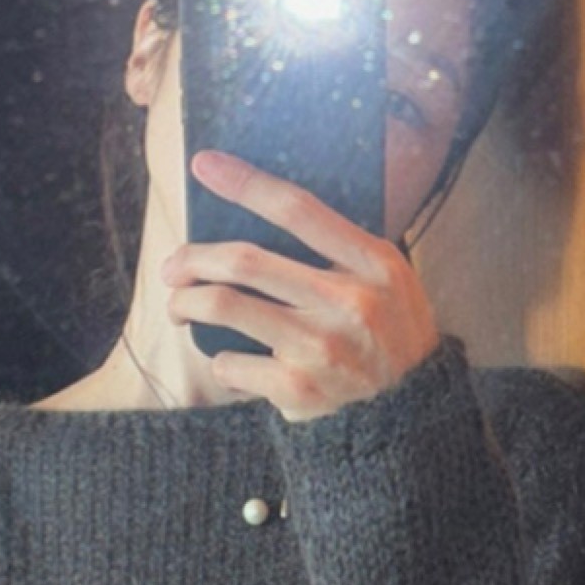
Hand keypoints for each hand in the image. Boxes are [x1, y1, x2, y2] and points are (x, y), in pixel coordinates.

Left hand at [161, 149, 442, 423]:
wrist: (411, 420)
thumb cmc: (392, 340)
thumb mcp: (391, 285)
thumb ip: (345, 253)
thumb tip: (267, 216)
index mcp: (374, 264)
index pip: (298, 209)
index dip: (245, 183)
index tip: (203, 164)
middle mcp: (347, 302)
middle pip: (244, 260)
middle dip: (192, 259)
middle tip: (173, 267)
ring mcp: (320, 347)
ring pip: (224, 307)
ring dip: (185, 303)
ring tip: (178, 307)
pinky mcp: (298, 389)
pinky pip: (231, 363)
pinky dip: (222, 362)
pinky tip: (232, 363)